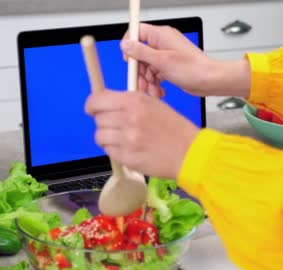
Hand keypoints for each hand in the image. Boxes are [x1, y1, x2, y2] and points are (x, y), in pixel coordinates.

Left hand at [85, 90, 199, 178]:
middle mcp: (128, 118)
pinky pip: (109, 151)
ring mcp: (126, 139)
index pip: (97, 100)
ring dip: (107, 138)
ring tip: (122, 140)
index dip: (92, 105)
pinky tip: (130, 149)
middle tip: (115, 127)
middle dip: (103, 123)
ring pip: (100, 136)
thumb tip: (106, 103)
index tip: (92, 109)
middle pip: (98, 119)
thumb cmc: (175, 129)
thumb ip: (129, 102)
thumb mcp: (154, 104)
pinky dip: (115, 151)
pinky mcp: (127, 157)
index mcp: (134, 101)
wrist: (189, 152)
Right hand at [122, 23, 250, 97]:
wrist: (210, 80)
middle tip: (141, 84)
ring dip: (147, 81)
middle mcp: (163, 44)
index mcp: (161, 35)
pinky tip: (159, 92)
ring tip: (153, 92)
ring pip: (147, 67)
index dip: (130, 46)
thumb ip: (141, 52)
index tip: (130, 61)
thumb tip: (125, 45)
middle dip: (139, 71)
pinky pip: (155, 74)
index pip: (137, 32)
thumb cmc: (193, 69)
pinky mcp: (169, 67)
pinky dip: (155, 84)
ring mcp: (166, 56)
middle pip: (140, 54)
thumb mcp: (162, 61)